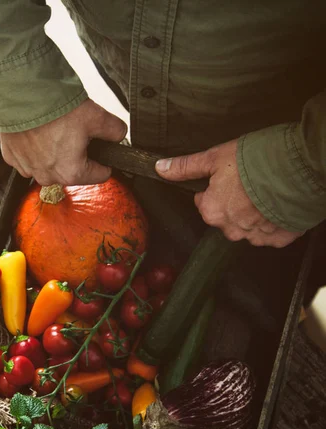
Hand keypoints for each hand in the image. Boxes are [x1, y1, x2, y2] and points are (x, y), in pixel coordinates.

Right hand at [0, 99, 126, 185]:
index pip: (100, 174)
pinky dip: (33, 147)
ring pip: (49, 165)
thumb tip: (119, 135)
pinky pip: (28, 158)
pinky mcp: (12, 158)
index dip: (104, 159)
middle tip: (72, 130)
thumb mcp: (96, 116)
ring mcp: (28, 169)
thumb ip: (115, 130)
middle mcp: (48, 177)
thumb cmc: (56, 108)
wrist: (21, 94)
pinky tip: (35, 131)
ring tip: (52, 128)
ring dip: (53, 151)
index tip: (100, 146)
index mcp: (72, 173)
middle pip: (72, 170)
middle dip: (76, 153)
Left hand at [155, 139, 303, 247]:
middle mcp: (230, 229)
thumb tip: (160, 168)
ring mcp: (255, 236)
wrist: (301, 167)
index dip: (215, 189)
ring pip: (248, 227)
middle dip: (234, 203)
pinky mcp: (279, 239)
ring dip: (254, 214)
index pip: (205, 204)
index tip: (229, 178)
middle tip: (249, 183)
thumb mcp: (215, 157)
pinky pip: (271, 234)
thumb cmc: (257, 160)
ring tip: (267, 192)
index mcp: (212, 211)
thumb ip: (187, 167)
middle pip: (226, 217)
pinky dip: (274, 222)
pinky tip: (279, 205)